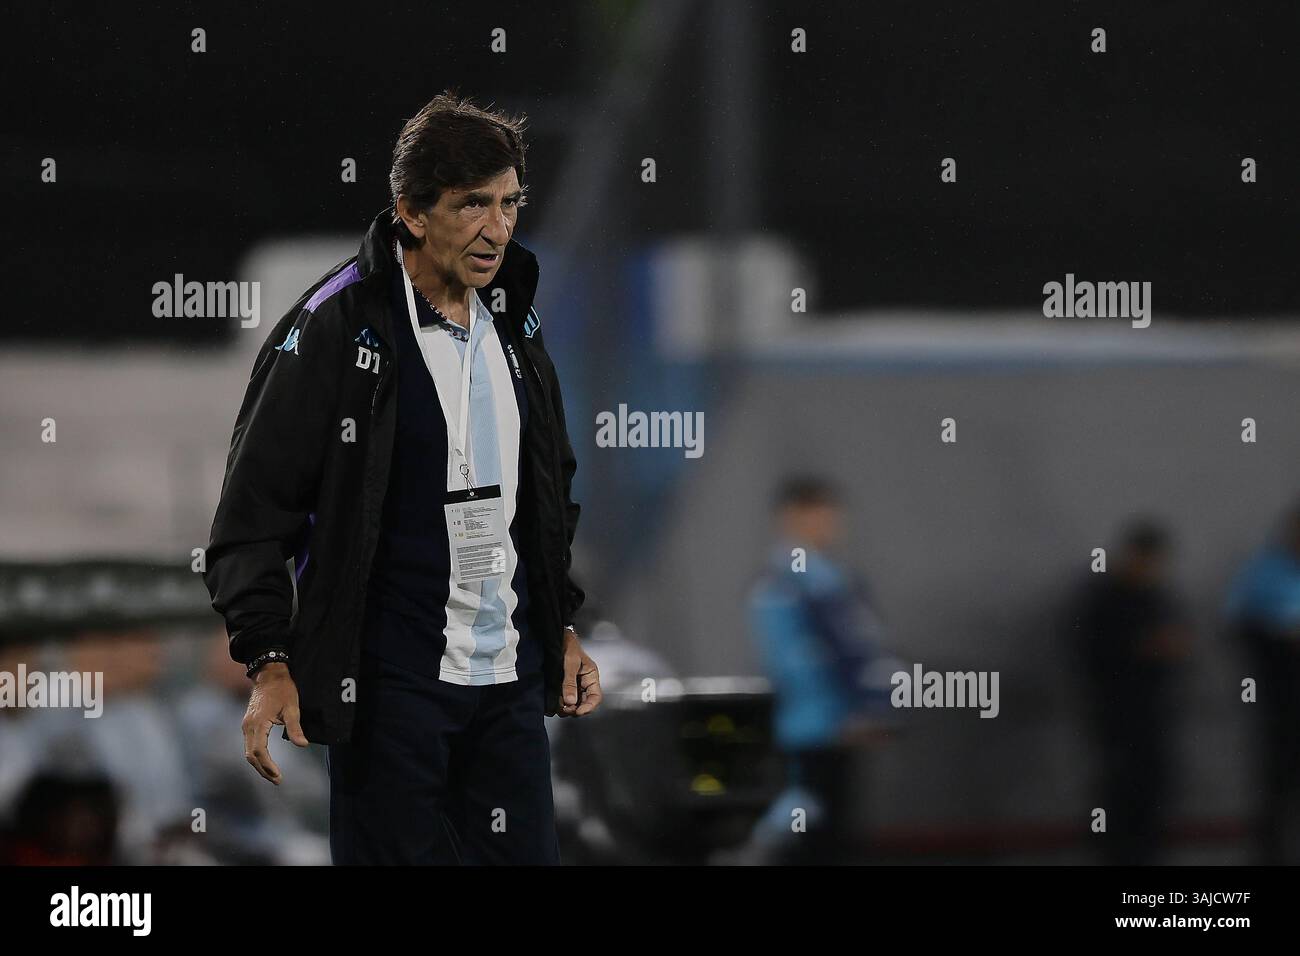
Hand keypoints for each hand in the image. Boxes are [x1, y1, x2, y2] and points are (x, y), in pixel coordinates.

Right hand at [242, 662, 308, 784]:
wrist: (268, 675)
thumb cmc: (283, 690)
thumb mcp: (292, 707)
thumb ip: (295, 727)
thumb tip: (303, 745)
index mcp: (258, 724)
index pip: (260, 751)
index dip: (268, 766)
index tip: (278, 776)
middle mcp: (248, 727)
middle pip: (251, 755)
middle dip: (263, 770)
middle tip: (277, 781)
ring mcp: (246, 726)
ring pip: (249, 751)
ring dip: (260, 765)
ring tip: (273, 775)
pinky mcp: (248, 724)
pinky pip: (250, 745)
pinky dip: (257, 756)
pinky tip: (266, 762)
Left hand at [557, 628, 601, 716]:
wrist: (556, 638)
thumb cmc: (568, 646)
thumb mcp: (570, 663)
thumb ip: (570, 682)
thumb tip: (571, 701)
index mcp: (591, 677)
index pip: (596, 697)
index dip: (589, 707)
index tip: (578, 711)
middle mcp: (583, 684)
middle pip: (584, 703)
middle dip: (575, 709)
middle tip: (564, 709)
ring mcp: (573, 686)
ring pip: (573, 704)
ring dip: (566, 708)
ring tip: (558, 706)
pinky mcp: (563, 687)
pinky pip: (563, 700)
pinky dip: (559, 703)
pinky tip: (553, 702)